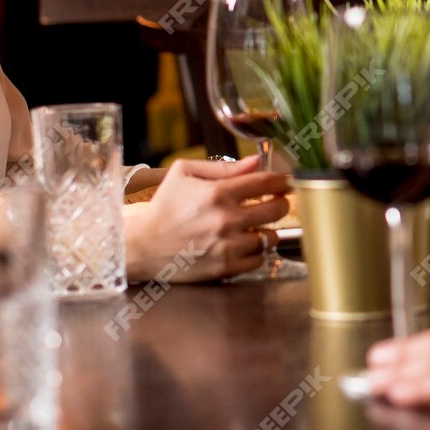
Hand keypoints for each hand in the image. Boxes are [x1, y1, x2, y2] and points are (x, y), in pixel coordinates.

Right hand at [122, 154, 290, 283]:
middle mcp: (226, 219)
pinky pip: (258, 260)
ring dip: (266, 230)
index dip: (282, 181)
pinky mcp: (225, 268)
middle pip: (276, 209)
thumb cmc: (164, 207)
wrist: (143, 245)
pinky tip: (243, 245)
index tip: (286, 182)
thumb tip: (255, 162)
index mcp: (217, 193)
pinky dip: (255, 252)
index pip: (266, 182)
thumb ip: (222, 167)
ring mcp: (227, 246)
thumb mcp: (184, 174)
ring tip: (254, 227)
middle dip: (280, 203)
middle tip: (274, 203)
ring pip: (270, 236)